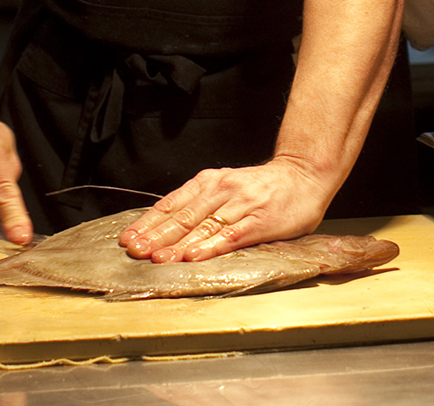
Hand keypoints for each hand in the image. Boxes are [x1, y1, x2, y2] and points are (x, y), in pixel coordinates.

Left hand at [118, 156, 334, 261]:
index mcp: (210, 182)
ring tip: (158, 259)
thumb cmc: (262, 187)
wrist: (305, 174)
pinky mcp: (261, 220)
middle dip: (156, 236)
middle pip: (183, 216)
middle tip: (135, 251)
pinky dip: (212, 246)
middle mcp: (222, 190)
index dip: (148, 223)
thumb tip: (164, 228)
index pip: (172, 203)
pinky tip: (196, 257)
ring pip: (204, 227)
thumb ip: (200, 204)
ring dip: (178, 245)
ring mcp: (242, 205)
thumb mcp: (226, 186)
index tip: (128, 239)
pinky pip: (232, 235)